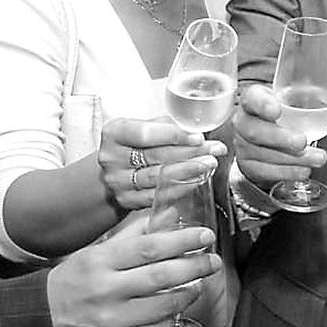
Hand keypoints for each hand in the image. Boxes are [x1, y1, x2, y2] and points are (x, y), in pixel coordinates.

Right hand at [46, 226, 220, 326]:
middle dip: (194, 266)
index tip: (205, 236)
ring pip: (163, 305)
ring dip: (187, 293)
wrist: (40, 322)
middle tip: (212, 261)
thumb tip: (169, 213)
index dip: (182, 240)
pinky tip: (176, 310)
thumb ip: (134, 234)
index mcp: (101, 261)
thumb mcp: (97, 252)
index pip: (150, 247)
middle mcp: (106, 290)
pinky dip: (171, 320)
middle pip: (161, 275)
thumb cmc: (74, 282)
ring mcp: (111, 319)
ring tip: (197, 284)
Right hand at [98, 117, 225, 211]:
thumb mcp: (141, 127)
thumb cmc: (131, 145)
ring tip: (209, 164)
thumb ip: (165, 126)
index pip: (146, 134)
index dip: (174, 136)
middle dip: (190, 153)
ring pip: (158, 177)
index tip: (198, 137)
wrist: (113, 170)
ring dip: (189, 171)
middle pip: (156, 156)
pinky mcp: (127, 200)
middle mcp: (112, 158)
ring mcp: (118, 181)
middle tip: (214, 150)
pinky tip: (197, 180)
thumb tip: (195, 130)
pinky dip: (180, 188)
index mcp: (114, 133)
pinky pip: (158, 196)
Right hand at [231, 83, 326, 189]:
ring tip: (318, 158)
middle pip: (256, 130)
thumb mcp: (300, 104)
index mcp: (255, 100)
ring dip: (292, 159)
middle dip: (281, 138)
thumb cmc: (286, 117)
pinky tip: (304, 171)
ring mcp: (243, 146)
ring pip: (263, 154)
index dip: (262, 104)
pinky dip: (287, 172)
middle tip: (303, 142)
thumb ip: (325, 97)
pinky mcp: (249, 166)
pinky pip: (266, 172)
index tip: (277, 110)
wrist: (266, 143)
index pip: (252, 98)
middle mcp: (244, 122)